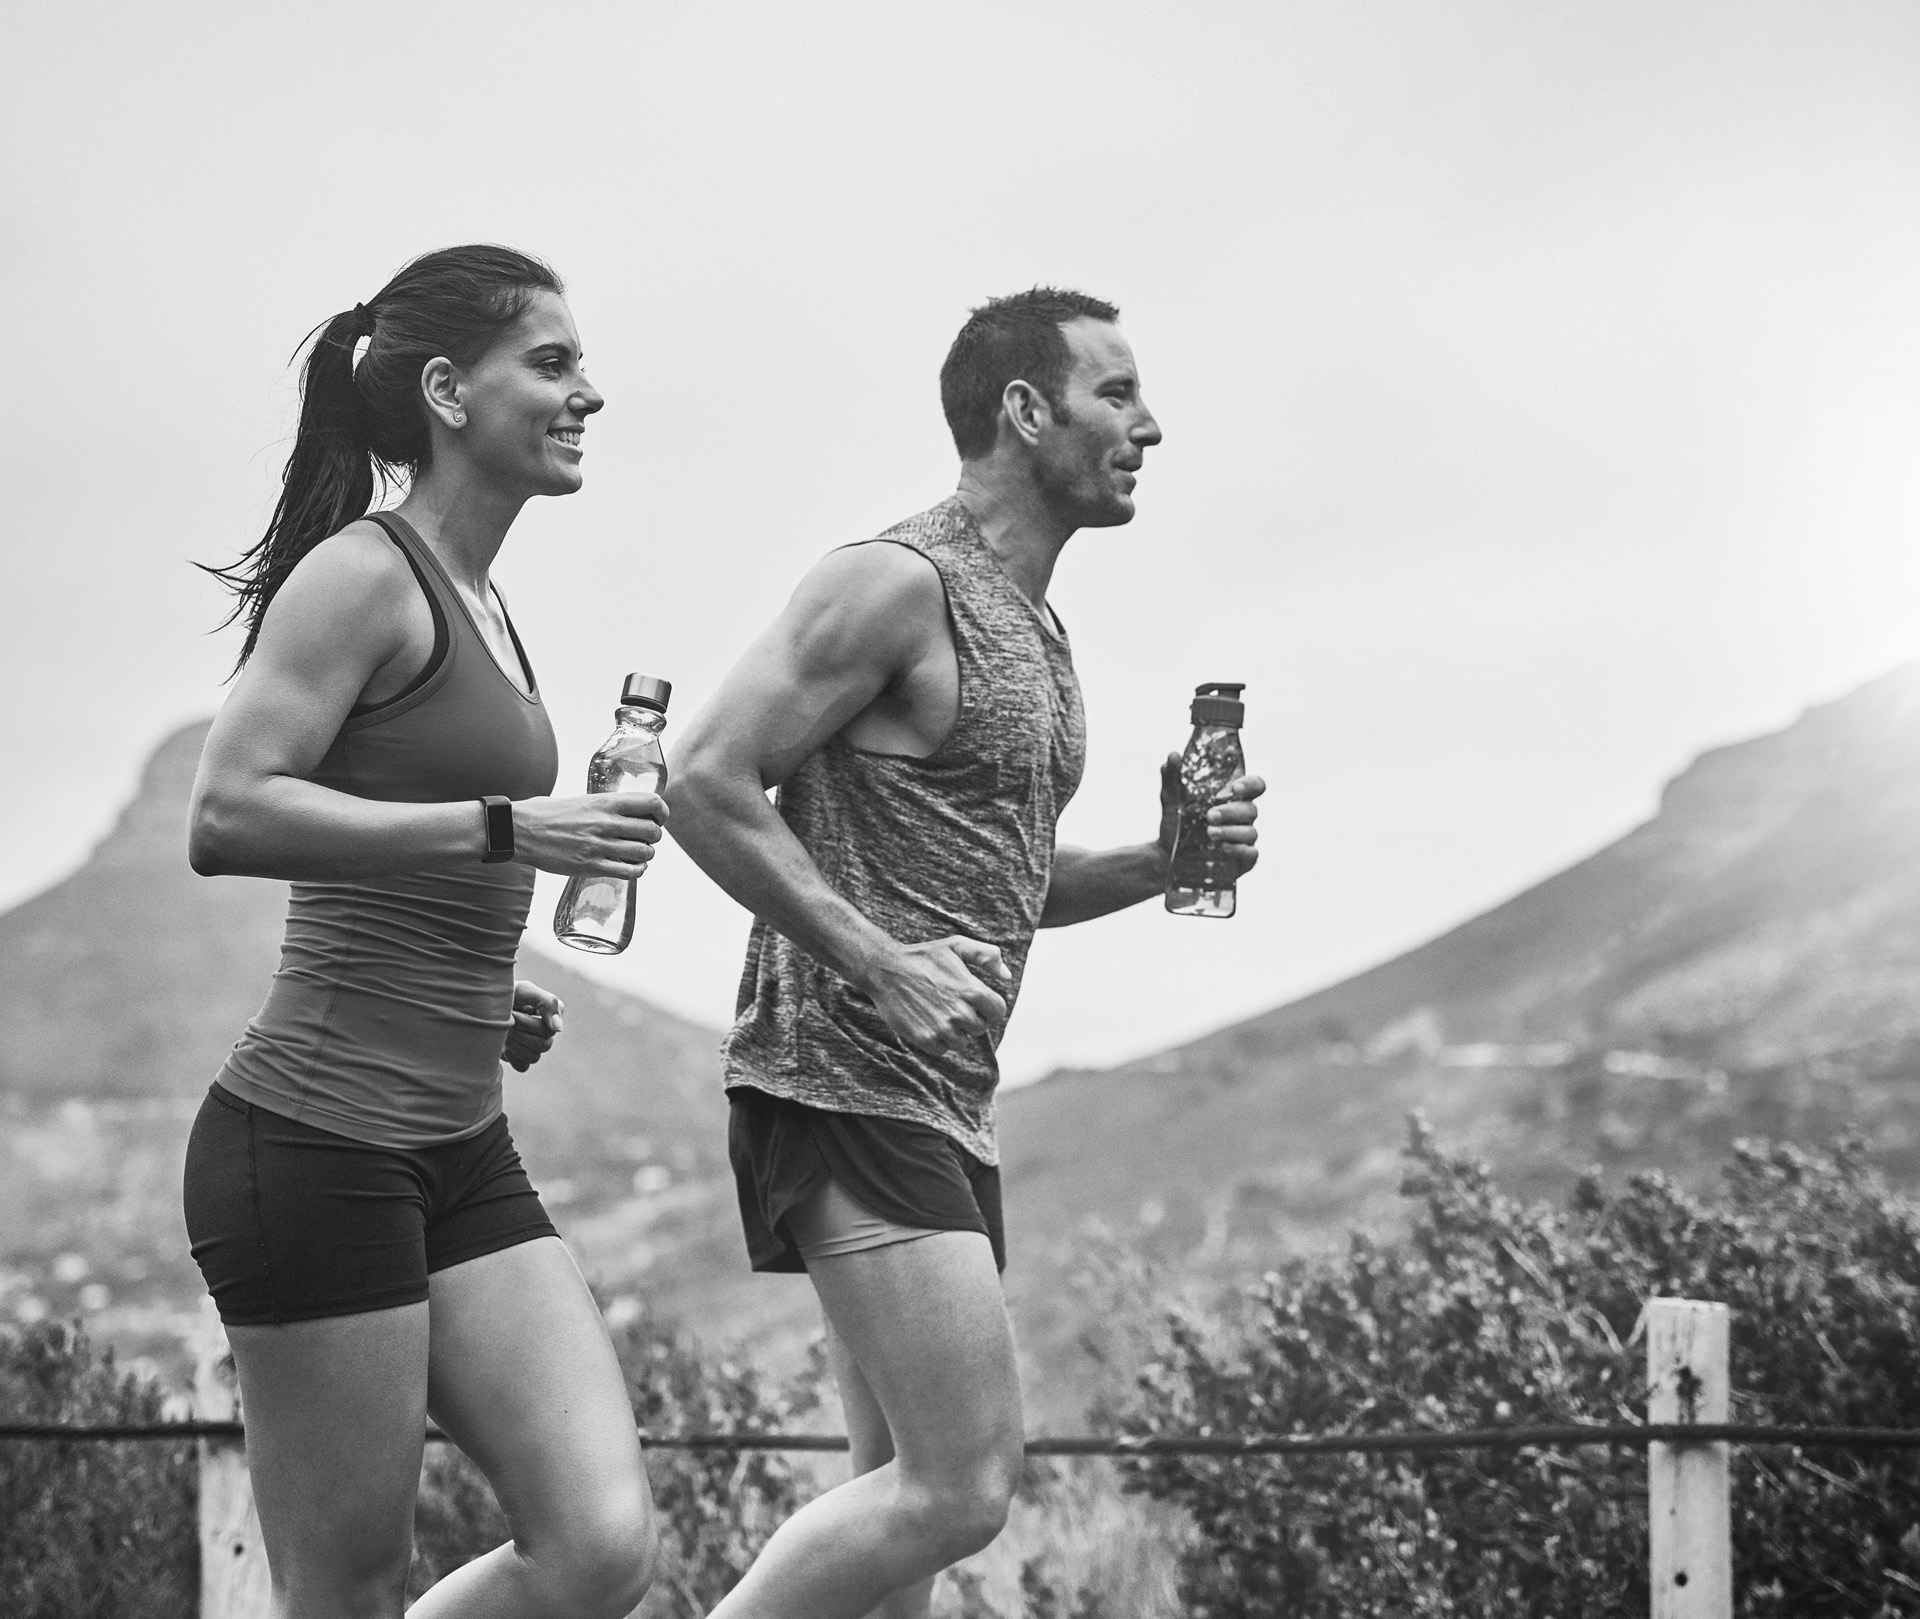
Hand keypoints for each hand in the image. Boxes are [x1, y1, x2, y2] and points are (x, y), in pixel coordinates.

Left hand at [504, 980, 563, 1072]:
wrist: (484, 1004)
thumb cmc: (506, 994)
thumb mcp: (526, 990)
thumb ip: (548, 1003)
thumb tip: (558, 1029)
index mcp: (551, 1015)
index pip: (548, 1030)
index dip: (527, 1023)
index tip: (512, 1013)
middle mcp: (547, 1033)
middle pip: (544, 1046)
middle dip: (520, 1034)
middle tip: (505, 1024)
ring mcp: (535, 1047)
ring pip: (534, 1057)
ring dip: (515, 1045)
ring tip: (504, 1033)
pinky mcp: (521, 1058)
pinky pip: (522, 1066)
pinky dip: (511, 1056)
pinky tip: (503, 1044)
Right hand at [511, 792, 666, 878]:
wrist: (520, 831)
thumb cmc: (546, 813)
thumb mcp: (581, 800)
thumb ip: (605, 806)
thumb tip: (625, 812)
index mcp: (605, 802)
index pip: (651, 804)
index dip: (661, 812)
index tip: (658, 817)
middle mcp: (606, 823)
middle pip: (653, 831)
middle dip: (654, 836)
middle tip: (645, 837)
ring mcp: (600, 846)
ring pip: (644, 853)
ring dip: (646, 854)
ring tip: (637, 853)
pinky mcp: (592, 866)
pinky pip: (629, 872)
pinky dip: (637, 870)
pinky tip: (631, 866)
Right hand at [862, 936, 1011, 1058]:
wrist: (886, 970)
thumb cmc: (923, 957)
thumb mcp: (957, 945)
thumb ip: (987, 956)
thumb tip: (1007, 977)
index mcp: (972, 990)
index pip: (998, 1012)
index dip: (988, 1007)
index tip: (975, 1001)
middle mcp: (960, 1012)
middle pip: (979, 1028)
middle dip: (970, 1017)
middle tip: (950, 1003)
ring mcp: (942, 1028)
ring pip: (962, 1041)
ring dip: (954, 1030)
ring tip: (938, 1012)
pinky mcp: (925, 1039)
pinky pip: (943, 1049)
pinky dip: (937, 1040)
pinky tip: (927, 1021)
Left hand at [1157, 754, 1265, 876]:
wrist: (1166, 854)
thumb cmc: (1177, 822)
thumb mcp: (1171, 798)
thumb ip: (1172, 776)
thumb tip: (1173, 755)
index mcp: (1232, 797)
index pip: (1255, 785)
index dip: (1250, 784)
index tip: (1234, 787)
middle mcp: (1242, 816)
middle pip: (1251, 809)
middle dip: (1231, 811)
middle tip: (1210, 815)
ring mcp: (1244, 838)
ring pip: (1250, 832)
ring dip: (1231, 831)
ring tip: (1209, 833)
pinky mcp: (1243, 859)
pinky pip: (1251, 853)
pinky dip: (1239, 850)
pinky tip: (1223, 848)